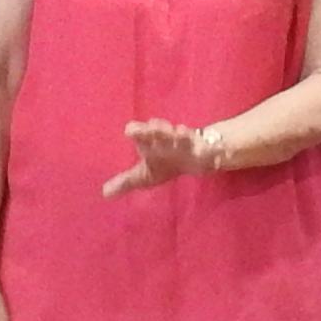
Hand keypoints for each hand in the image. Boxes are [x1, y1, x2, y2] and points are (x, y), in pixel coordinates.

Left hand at [102, 117, 223, 196]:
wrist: (197, 157)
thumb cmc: (167, 162)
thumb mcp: (146, 175)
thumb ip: (126, 182)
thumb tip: (104, 194)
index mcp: (152, 142)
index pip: (143, 135)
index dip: (138, 132)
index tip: (130, 131)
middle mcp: (169, 138)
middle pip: (162, 131)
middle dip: (158, 128)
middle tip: (154, 126)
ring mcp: (188, 142)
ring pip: (185, 135)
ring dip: (183, 133)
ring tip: (180, 131)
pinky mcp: (206, 150)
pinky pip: (212, 150)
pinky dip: (214, 150)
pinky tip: (216, 153)